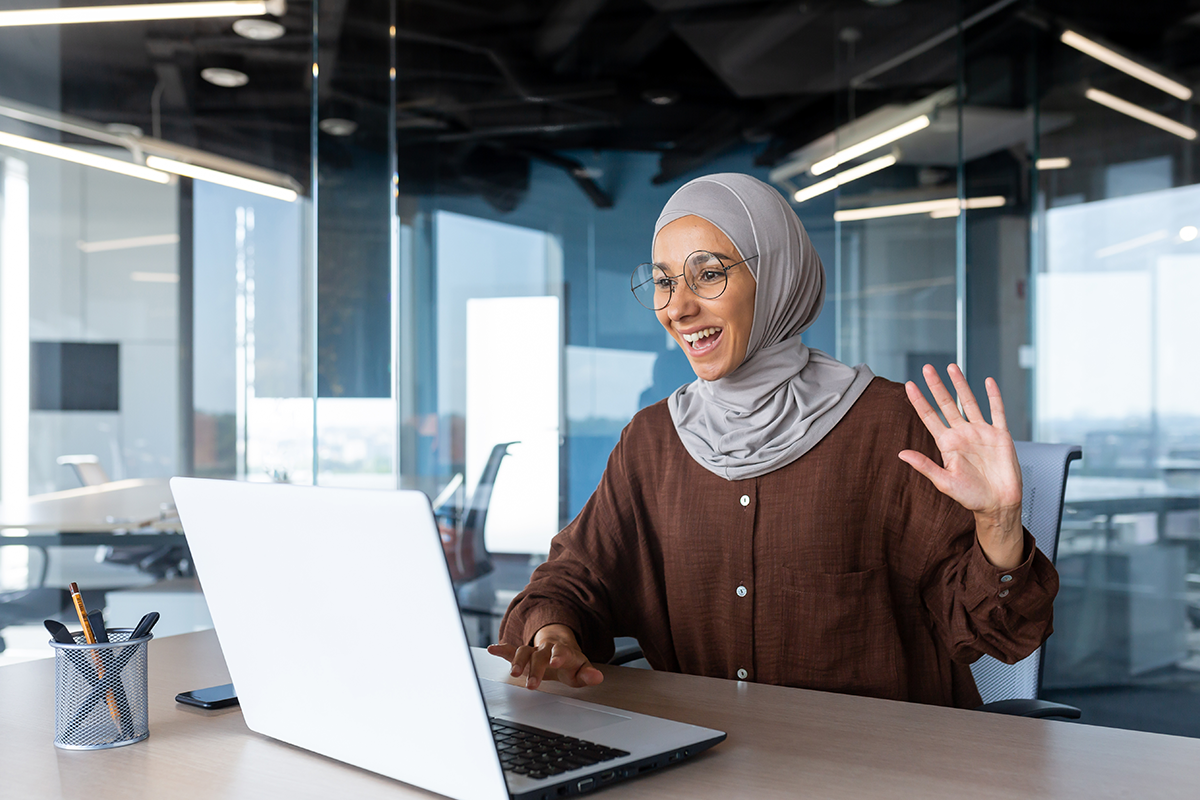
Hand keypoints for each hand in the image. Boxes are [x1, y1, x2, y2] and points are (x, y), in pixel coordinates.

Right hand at [486, 624, 603, 689]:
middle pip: (539, 656)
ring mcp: (532, 650)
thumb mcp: (581, 669)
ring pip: (523, 652)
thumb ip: (588, 674)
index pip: (561, 651)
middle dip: (535, 669)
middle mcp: (546, 648)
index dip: (558, 655)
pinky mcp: (521, 654)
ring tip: (513, 673)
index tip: (555, 661)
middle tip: (532, 684)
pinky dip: (501, 650)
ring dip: (517, 662)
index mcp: (562, 651)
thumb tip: (597, 677)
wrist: (558, 647)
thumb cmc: (569, 662)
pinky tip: (492, 649)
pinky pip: (510, 650)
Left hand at [899, 364, 1023, 569]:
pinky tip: (987, 382)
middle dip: (937, 386)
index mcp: (947, 444)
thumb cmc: (971, 497)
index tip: (908, 385)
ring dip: (961, 384)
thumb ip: (924, 466)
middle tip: (927, 368)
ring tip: (951, 367)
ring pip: (969, 402)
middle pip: (947, 404)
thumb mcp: (944, 482)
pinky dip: (993, 396)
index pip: (929, 417)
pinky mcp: (1000, 435)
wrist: (998, 503)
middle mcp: (962, 434)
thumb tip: (901, 454)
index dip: (919, 401)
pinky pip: (997, 411)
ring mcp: (981, 432)